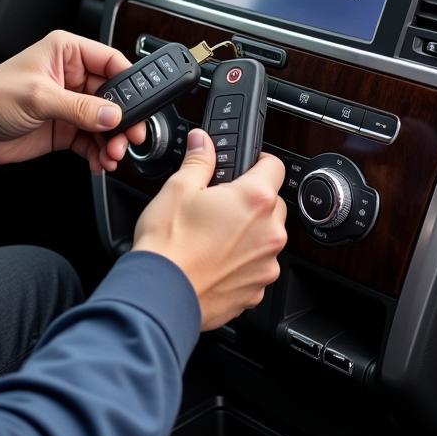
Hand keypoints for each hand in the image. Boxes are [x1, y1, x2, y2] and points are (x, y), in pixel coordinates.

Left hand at [0, 31, 146, 173]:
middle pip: (114, 96)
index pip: (111, 61)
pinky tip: (100, 162)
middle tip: (131, 137)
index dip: (129, 83)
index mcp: (67, 52)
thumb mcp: (39, 97)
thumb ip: (79, 107)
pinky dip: (100, 153)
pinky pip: (92, 141)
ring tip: (113, 155)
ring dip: (113, 140)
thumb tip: (112, 114)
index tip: (140, 105)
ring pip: (106, 122)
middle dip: (124, 119)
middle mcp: (72, 76)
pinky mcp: (65, 128)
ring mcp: (70, 104)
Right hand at [133, 130, 287, 330]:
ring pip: (265, 238)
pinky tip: (214, 260)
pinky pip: (256, 267)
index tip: (248, 165)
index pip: (275, 166)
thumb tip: (202, 142)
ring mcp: (266, 264)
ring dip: (248, 233)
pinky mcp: (256, 291)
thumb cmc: (169, 244)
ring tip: (213, 235)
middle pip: (272, 204)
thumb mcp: (178, 188)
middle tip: (220, 203)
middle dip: (251, 200)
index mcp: (254, 199)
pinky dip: (242, 262)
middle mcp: (269, 232)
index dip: (259, 162)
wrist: (161, 294)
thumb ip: (199, 160)